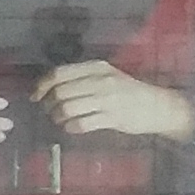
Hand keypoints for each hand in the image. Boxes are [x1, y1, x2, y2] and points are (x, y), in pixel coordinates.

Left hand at [34, 59, 194, 142]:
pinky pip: (80, 124)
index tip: (35, 96)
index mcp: (97, 67)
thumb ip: (80, 78)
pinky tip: (72, 127)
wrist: (159, 106)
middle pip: (60, 92)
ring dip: (57, 117)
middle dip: (48, 104)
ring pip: (67, 108)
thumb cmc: (127, 92)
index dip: (41, 85)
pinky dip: (70, 127)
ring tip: (61, 119)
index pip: (59, 73)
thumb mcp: (106, 76)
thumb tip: (48, 87)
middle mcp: (101, 80)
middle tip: (49, 110)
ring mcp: (108, 99)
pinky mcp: (112, 118)